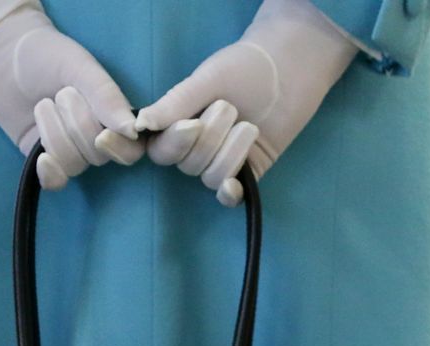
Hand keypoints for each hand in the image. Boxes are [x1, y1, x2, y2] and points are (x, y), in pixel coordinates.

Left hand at [0, 1, 143, 188]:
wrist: (1, 55)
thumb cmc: (46, 54)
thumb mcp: (80, 67)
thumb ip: (107, 96)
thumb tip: (133, 130)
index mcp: (113, 114)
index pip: (131, 148)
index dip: (120, 148)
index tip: (102, 135)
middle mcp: (95, 136)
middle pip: (100, 156)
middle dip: (78, 126)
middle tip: (62, 93)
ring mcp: (69, 150)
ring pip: (74, 165)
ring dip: (55, 135)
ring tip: (43, 104)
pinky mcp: (44, 160)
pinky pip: (56, 182)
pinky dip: (51, 173)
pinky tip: (42, 158)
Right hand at [135, 0, 356, 205]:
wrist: (290, 68)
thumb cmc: (245, 66)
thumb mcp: (207, 80)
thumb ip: (175, 102)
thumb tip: (140, 124)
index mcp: (179, 122)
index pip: (158, 148)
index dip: (165, 144)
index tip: (181, 127)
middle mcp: (196, 144)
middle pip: (185, 163)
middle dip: (208, 138)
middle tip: (228, 107)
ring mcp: (222, 159)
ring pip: (209, 176)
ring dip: (228, 153)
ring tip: (248, 125)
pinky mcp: (248, 170)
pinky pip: (229, 194)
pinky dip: (228, 192)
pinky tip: (233, 184)